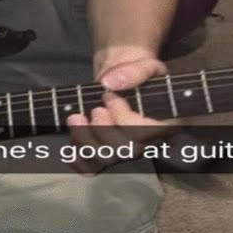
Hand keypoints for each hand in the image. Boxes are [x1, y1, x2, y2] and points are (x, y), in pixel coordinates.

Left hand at [65, 57, 173, 174]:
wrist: (122, 80)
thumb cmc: (138, 74)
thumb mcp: (144, 64)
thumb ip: (134, 71)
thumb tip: (111, 84)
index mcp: (162, 123)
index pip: (144, 134)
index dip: (123, 118)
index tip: (110, 96)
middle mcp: (145, 143)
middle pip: (123, 151)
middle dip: (104, 129)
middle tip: (96, 109)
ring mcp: (123, 152)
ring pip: (104, 160)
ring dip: (85, 138)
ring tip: (76, 117)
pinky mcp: (104, 155)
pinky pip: (90, 168)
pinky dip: (76, 157)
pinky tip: (69, 141)